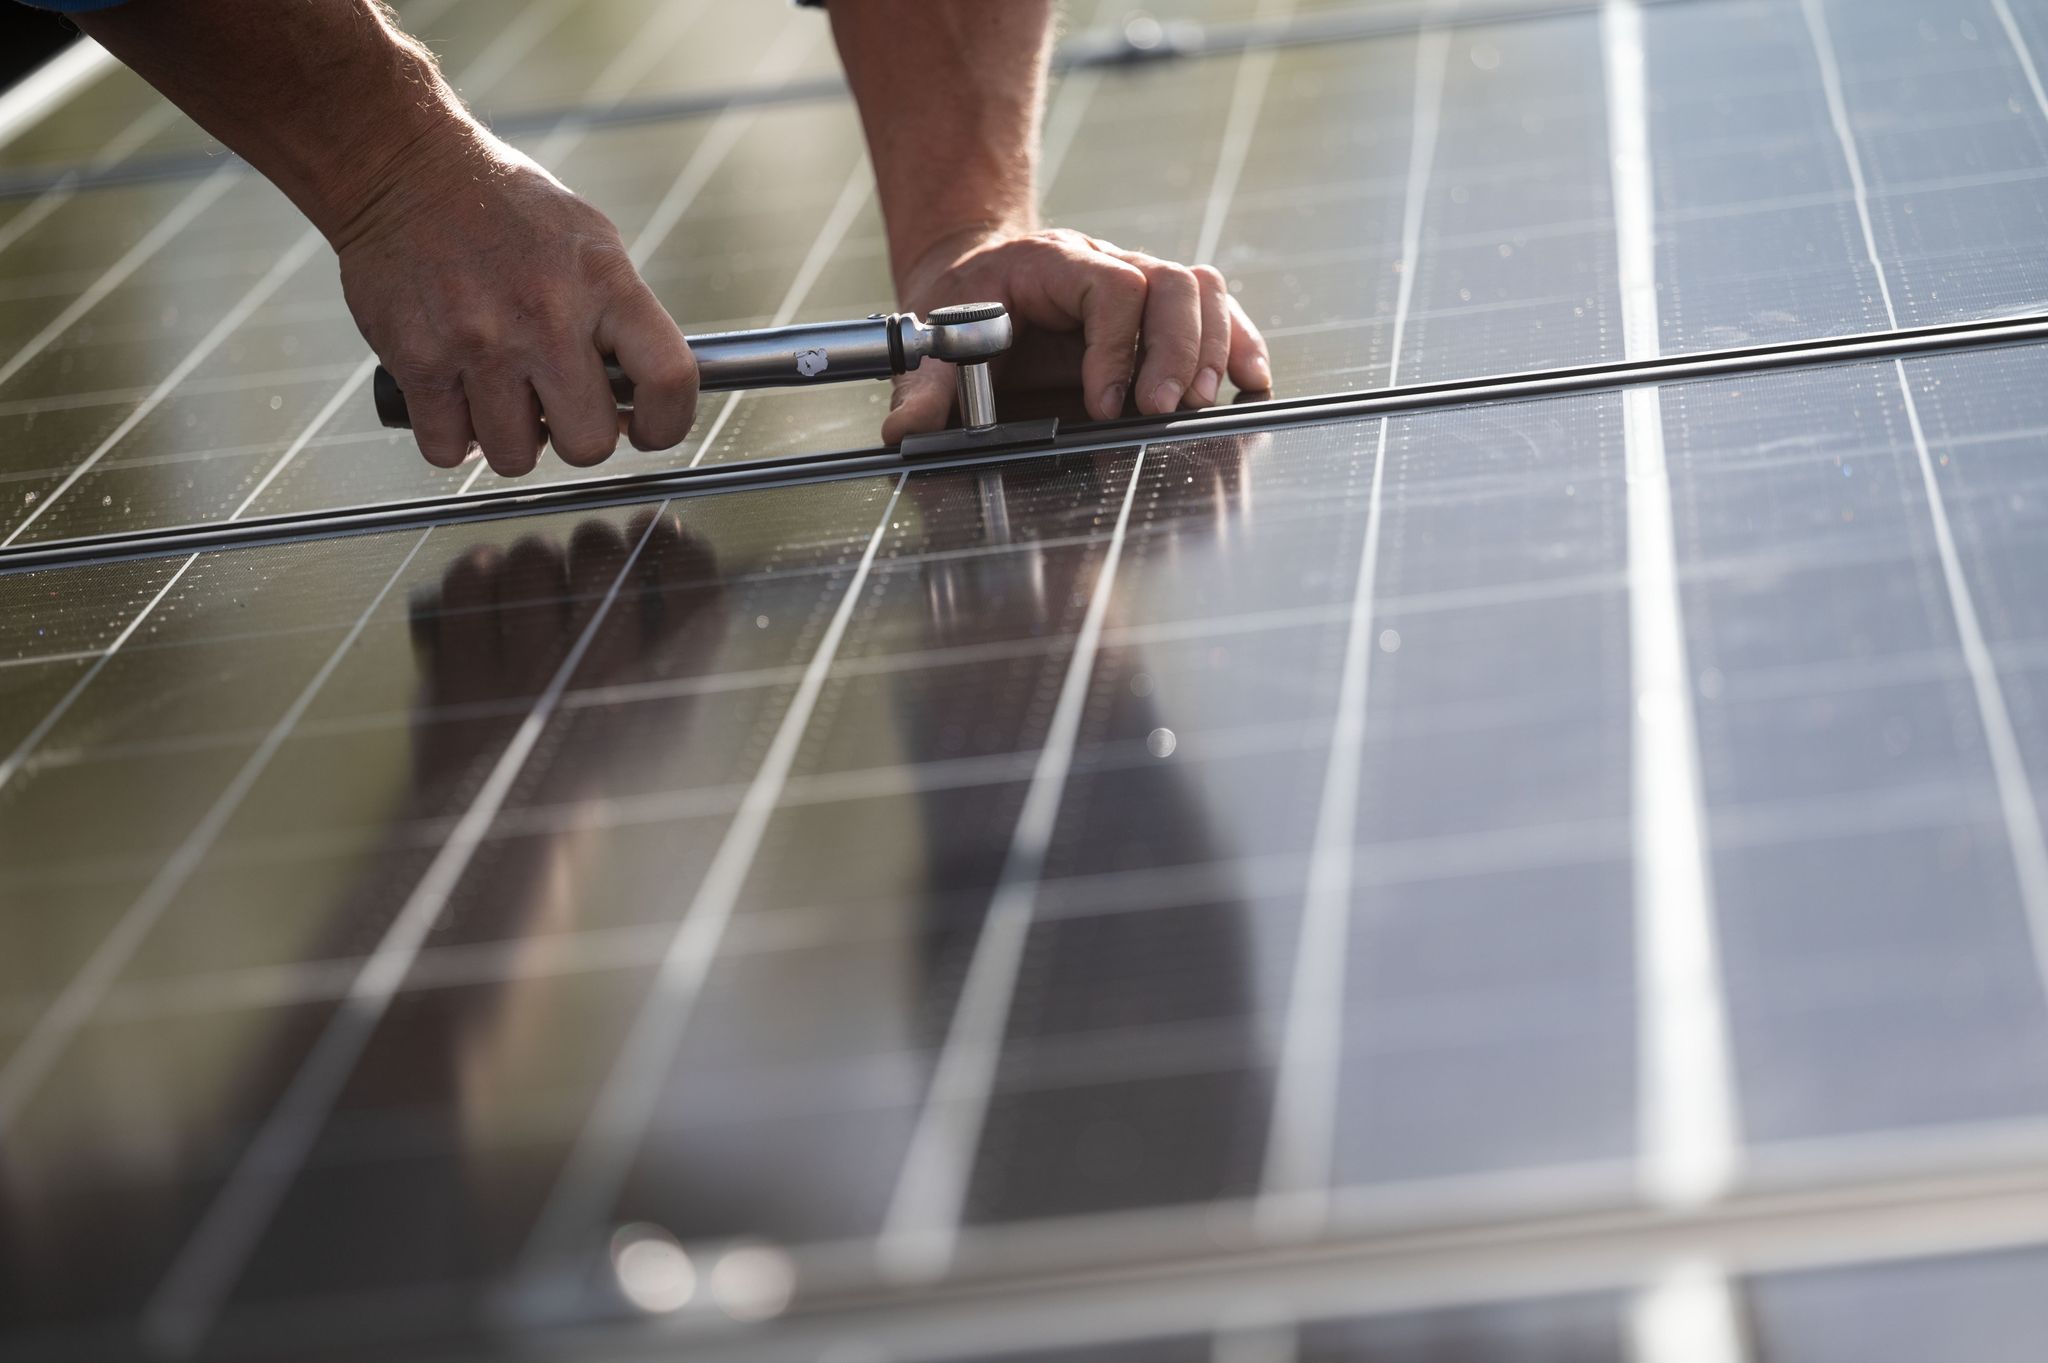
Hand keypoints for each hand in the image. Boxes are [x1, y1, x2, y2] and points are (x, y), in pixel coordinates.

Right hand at [337, 132, 697, 476]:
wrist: (402, 168)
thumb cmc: (503, 207)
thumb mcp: (589, 240)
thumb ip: (620, 313)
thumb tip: (641, 392)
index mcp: (603, 283)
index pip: (669, 379)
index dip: (667, 424)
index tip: (646, 428)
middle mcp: (546, 317)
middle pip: (588, 445)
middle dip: (575, 437)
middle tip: (558, 407)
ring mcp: (480, 343)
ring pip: (515, 458)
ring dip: (510, 439)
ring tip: (501, 393)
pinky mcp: (418, 360)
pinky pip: (448, 449)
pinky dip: (452, 436)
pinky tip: (457, 396)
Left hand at [883, 228, 1272, 441]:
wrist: (975, 270)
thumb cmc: (958, 305)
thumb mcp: (930, 337)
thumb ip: (924, 385)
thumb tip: (904, 431)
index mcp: (1052, 263)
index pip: (1111, 288)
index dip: (1117, 346)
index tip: (1104, 404)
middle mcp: (1106, 262)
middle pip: (1171, 284)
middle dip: (1173, 352)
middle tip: (1158, 411)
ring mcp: (1139, 281)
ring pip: (1202, 289)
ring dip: (1211, 347)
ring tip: (1197, 403)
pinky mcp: (1158, 310)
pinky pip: (1217, 310)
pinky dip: (1239, 343)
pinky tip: (1250, 380)